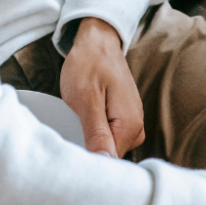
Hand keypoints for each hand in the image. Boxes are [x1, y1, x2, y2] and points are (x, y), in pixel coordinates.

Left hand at [60, 17, 144, 157]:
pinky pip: (110, 137)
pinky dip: (95, 134)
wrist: (97, 42)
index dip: (89, 162)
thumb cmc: (88, 65)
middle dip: (90, 152)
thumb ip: (96, 133)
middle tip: (68, 134)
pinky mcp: (124, 119)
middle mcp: (136, 128)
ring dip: (91, 142)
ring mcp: (132, 123)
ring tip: (75, 123)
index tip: (69, 156)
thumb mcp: (85, 99)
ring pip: (109, 148)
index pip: (111, 162)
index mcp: (130, 125)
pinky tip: (83, 121)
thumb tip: (104, 161)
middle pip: (111, 157)